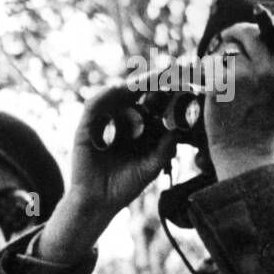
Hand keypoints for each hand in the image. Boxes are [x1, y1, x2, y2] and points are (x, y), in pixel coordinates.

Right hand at [37, 86, 177, 262]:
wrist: (99, 202)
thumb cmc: (125, 185)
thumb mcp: (152, 166)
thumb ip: (165, 148)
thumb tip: (178, 128)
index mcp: (140, 127)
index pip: (155, 103)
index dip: (169, 91)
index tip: (187, 81)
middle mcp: (122, 120)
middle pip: (138, 93)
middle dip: (154, 81)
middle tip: (171, 70)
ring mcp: (104, 121)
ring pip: (118, 95)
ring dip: (133, 84)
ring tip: (149, 79)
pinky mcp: (86, 127)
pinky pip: (94, 105)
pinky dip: (105, 94)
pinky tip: (119, 88)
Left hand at [203, 16, 273, 179]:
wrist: (243, 150)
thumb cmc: (259, 117)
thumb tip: (260, 27)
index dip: (273, 22)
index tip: (261, 25)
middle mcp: (269, 71)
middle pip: (250, 31)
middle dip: (234, 32)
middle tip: (226, 38)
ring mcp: (244, 78)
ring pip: (226, 49)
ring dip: (220, 58)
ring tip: (225, 79)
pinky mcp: (220, 85)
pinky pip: (210, 64)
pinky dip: (208, 72)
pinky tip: (214, 87)